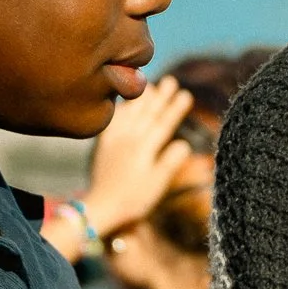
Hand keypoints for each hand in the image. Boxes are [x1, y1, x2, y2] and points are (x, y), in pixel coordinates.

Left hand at [82, 75, 195, 241]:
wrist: (101, 207)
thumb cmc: (133, 200)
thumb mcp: (156, 185)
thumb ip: (169, 163)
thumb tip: (184, 144)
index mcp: (143, 148)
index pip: (163, 124)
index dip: (175, 109)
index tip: (186, 94)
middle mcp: (128, 139)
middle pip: (148, 114)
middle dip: (161, 97)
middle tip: (172, 81)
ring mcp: (114, 140)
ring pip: (131, 114)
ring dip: (142, 99)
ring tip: (151, 86)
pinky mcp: (104, 145)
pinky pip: (113, 121)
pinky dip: (120, 110)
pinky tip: (124, 103)